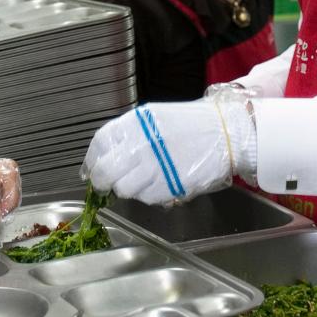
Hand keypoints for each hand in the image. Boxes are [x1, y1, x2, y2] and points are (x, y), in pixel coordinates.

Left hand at [81, 95, 254, 205]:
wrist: (224, 133)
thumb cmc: (187, 124)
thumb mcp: (151, 119)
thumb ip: (126, 136)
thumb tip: (102, 157)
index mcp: (134, 124)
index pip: (99, 144)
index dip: (92, 160)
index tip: (92, 169)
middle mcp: (140, 145)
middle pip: (106, 172)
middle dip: (102, 181)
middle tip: (106, 184)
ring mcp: (155, 167)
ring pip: (125, 190)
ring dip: (128, 188)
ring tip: (142, 179)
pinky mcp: (170, 186)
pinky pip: (147, 198)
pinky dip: (149, 194)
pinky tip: (160, 182)